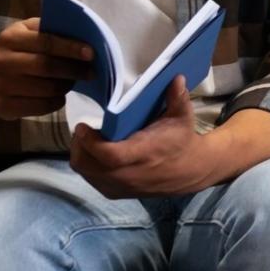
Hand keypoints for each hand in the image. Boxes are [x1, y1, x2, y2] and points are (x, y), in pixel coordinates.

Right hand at [0, 17, 93, 118]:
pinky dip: (57, 101)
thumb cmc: (16, 50)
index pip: (45, 42)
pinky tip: (59, 95)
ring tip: (72, 81)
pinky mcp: (3, 108)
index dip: (70, 48)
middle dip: (73, 70)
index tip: (91, 53)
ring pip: (46, 89)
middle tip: (90, 72)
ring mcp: (0, 87)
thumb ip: (49, 30)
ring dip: (67, 86)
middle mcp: (1, 62)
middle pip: (46, 67)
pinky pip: (41, 107)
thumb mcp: (26, 32)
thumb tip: (83, 35)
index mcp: (9, 38)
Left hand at [71, 78, 213, 197]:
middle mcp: (129, 174)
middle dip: (80, 145)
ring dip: (82, 155)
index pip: (110, 155)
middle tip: (84, 130)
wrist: (189, 172)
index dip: (91, 142)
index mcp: (144, 154)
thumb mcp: (182, 117)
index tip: (83, 126)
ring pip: (85, 172)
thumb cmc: (182, 141)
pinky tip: (95, 153)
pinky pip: (90, 179)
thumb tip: (176, 77)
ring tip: (89, 140)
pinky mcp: (116, 193)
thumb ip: (176, 98)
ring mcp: (120, 186)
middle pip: (87, 164)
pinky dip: (87, 166)